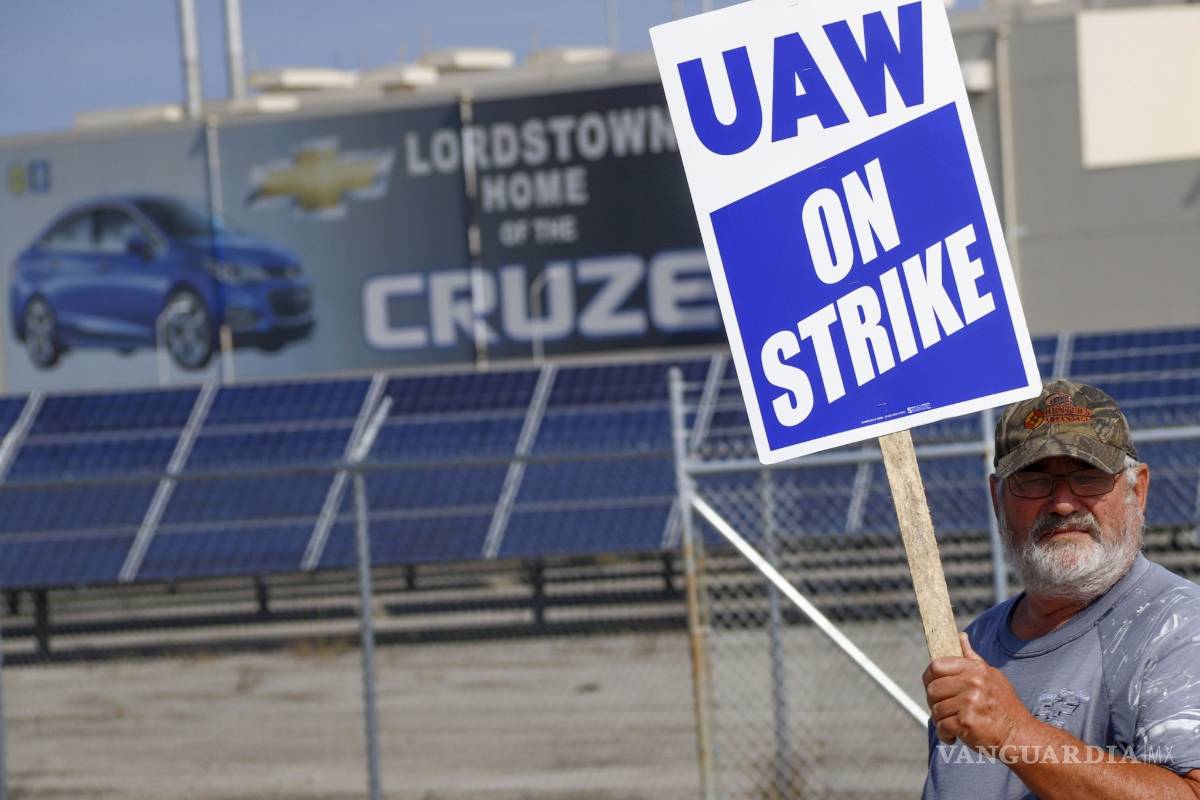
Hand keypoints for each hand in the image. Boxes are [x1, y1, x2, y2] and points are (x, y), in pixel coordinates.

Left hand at [923, 632, 1033, 751]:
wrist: (1020, 735)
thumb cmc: (1004, 706)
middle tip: (946, 710)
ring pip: (936, 710)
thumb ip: (972, 658)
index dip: (929, 677)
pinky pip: (941, 726)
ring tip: (955, 723)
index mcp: (975, 669)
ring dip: (941, 720)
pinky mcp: (967, 722)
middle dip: (934, 702)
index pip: (937, 665)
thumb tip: (960, 636)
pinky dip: (945, 734)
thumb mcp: (992, 676)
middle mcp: (972, 683)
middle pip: (932, 689)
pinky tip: (955, 735)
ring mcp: (969, 702)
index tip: (932, 687)